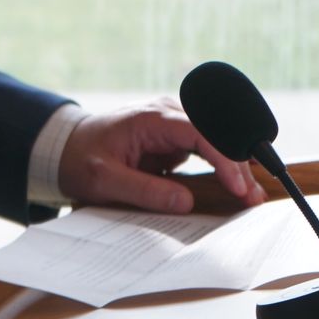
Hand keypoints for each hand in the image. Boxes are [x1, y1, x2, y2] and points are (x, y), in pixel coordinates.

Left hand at [59, 98, 267, 213]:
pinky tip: (237, 185)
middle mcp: (167, 115)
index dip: (224, 159)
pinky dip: (224, 165)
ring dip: (235, 165)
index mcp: (150, 119)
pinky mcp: (175, 138)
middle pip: (215, 134)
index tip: (239, 188)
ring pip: (216, 140)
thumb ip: (143, 191)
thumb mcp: (104, 180)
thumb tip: (186, 203)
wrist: (65, 147)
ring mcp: (173, 125)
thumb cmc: (81, 160)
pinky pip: (207, 148)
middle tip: (252, 198)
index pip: (200, 133)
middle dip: (238, 164)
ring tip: (250, 196)